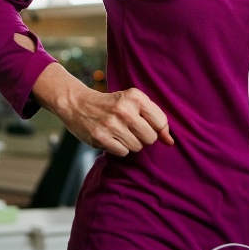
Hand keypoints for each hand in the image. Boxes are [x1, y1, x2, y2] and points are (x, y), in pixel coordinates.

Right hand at [31, 63, 174, 156]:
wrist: (77, 103)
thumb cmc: (111, 105)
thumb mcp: (133, 103)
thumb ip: (155, 120)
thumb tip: (170, 142)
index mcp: (135, 97)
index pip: (161, 122)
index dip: (156, 129)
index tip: (145, 125)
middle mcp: (125, 109)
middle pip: (150, 138)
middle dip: (143, 138)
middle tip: (130, 130)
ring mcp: (112, 124)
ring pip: (137, 147)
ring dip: (130, 144)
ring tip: (119, 133)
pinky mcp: (101, 137)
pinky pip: (123, 152)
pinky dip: (118, 149)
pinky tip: (111, 138)